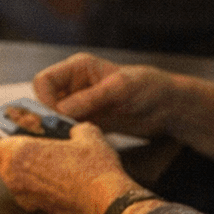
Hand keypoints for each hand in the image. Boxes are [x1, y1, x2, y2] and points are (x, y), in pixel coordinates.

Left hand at [0, 123, 134, 213]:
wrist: (106, 205)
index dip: (6, 139)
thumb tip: (74, 130)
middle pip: (2, 164)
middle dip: (15, 156)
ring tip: (49, 165)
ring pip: (13, 180)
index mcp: (20, 153)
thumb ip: (74, 128)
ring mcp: (23, 197)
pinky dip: (35, 188)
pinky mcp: (35, 211)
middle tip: (36, 149)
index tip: (21, 136)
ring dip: (25, 172)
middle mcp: (15, 177)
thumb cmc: (94, 169)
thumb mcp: (88, 136)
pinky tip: (57, 183)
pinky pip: (27, 194)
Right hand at [32, 53, 176, 137]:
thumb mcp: (120, 89)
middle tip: (64, 133)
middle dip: (49, 117)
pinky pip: (68, 131)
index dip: (45, 100)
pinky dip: (70, 138)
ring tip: (74, 140)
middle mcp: (74, 85)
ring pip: (54, 118)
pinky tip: (81, 145)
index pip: (43, 81)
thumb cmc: (148, 87)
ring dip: (59, 130)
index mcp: (77, 68)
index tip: (59, 118)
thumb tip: (59, 112)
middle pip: (44, 101)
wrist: (169, 107)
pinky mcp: (88, 122)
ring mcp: (80, 105)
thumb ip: (90, 98)